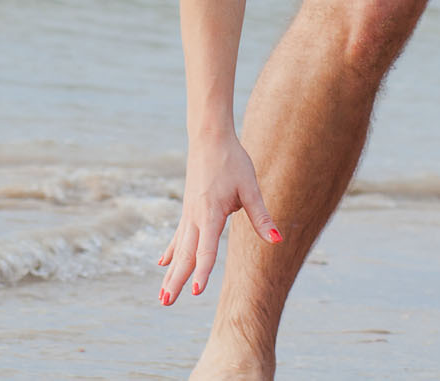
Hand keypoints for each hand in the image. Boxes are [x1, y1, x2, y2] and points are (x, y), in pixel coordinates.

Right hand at [158, 131, 280, 304]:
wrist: (209, 137)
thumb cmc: (232, 160)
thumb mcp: (250, 188)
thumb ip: (261, 216)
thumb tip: (277, 239)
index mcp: (210, 212)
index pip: (206, 248)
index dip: (202, 271)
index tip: (195, 291)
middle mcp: (194, 216)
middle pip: (184, 254)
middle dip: (175, 280)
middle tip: (165, 303)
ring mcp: (188, 214)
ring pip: (178, 249)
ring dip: (170, 272)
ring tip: (162, 295)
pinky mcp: (188, 210)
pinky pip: (177, 236)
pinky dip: (170, 252)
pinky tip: (162, 264)